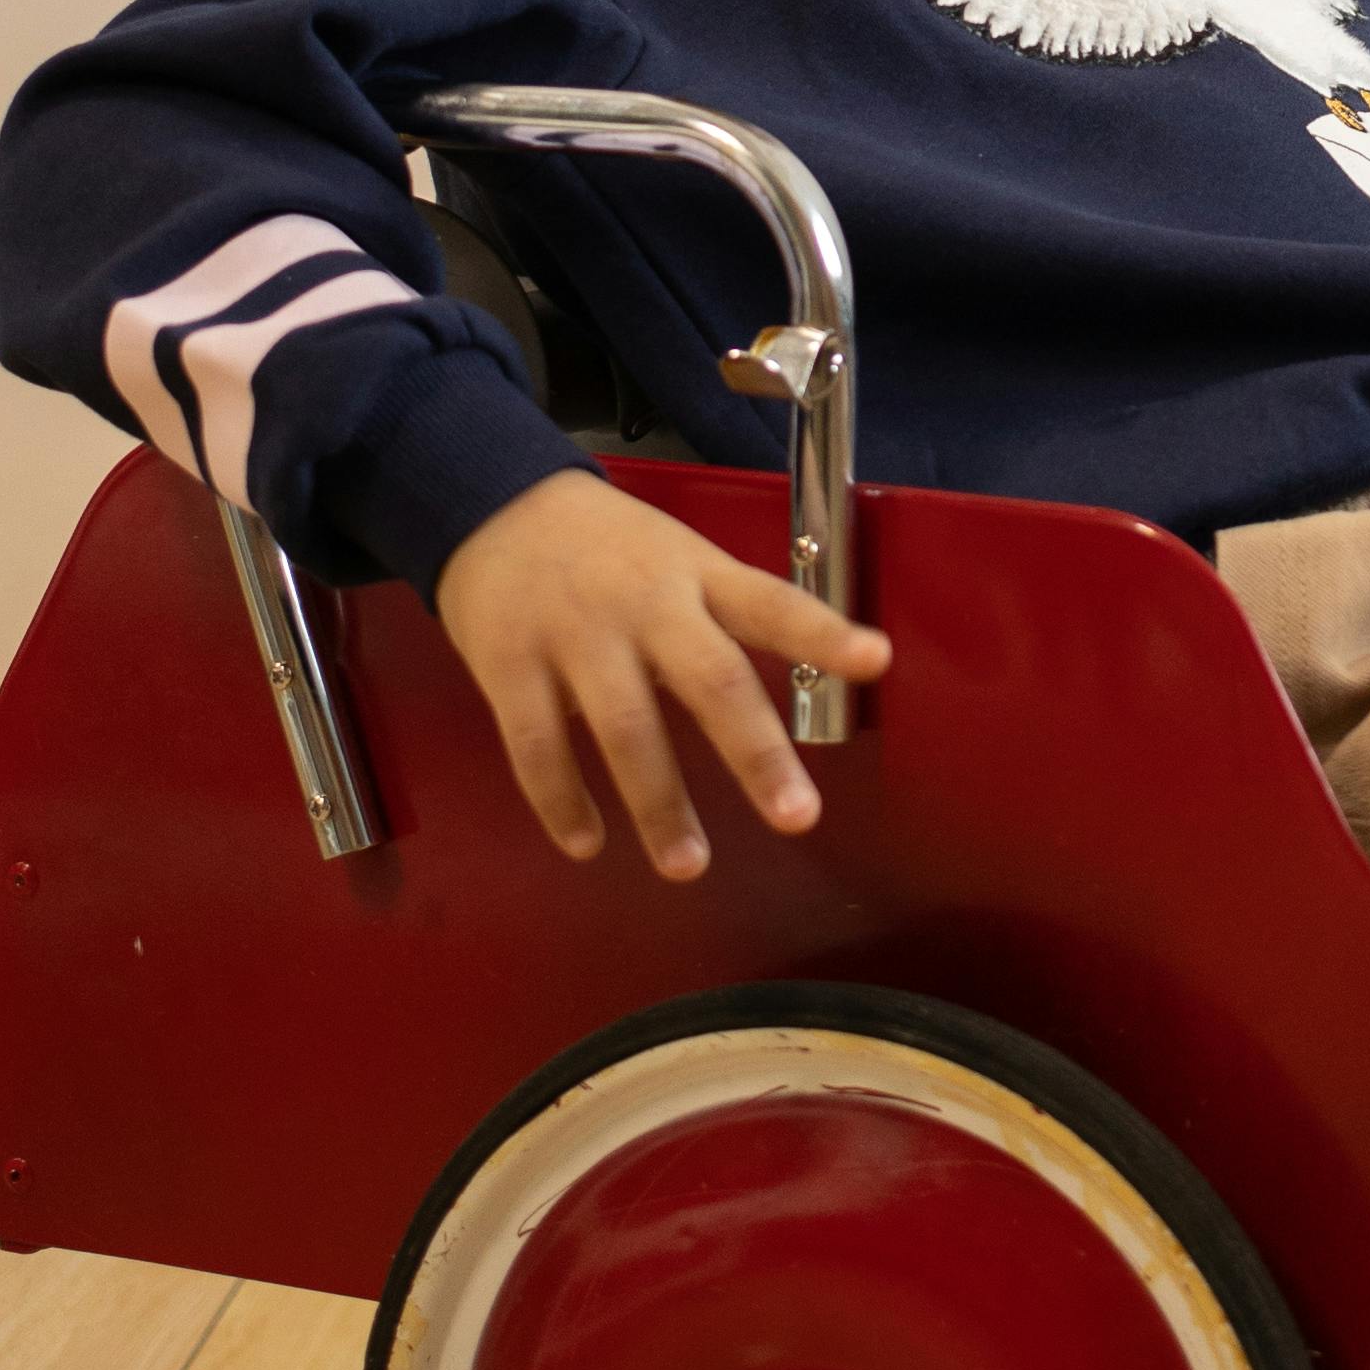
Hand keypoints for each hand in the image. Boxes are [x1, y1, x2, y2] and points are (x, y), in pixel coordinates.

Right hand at [433, 468, 890, 878]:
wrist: (493, 504)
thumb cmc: (608, 548)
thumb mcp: (680, 557)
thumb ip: (730, 614)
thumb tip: (808, 683)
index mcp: (696, 575)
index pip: (772, 602)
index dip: (824, 632)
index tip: (876, 660)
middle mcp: (644, 604)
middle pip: (710, 678)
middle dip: (756, 753)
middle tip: (796, 817)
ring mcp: (575, 635)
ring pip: (625, 726)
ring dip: (659, 803)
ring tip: (687, 866)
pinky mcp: (509, 665)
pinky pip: (538, 745)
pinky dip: (562, 800)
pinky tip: (588, 843)